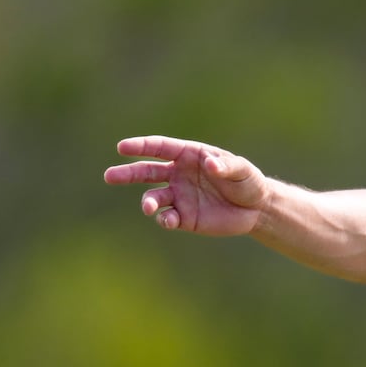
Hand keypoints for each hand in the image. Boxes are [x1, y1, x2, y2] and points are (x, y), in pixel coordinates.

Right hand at [104, 136, 268, 235]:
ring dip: (147, 201)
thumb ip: (226, 166)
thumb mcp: (242, 171)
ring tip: (148, 206)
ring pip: (153, 197)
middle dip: (127, 173)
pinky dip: (164, 219)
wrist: (256, 209)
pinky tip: (168, 220)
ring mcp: (179, 196)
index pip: (160, 147)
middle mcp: (178, 174)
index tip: (122, 147)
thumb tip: (210, 164)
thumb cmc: (248, 182)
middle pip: (146, 171)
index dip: (141, 146)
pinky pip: (167, 218)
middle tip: (109, 176)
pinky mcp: (184, 217)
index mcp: (188, 156)